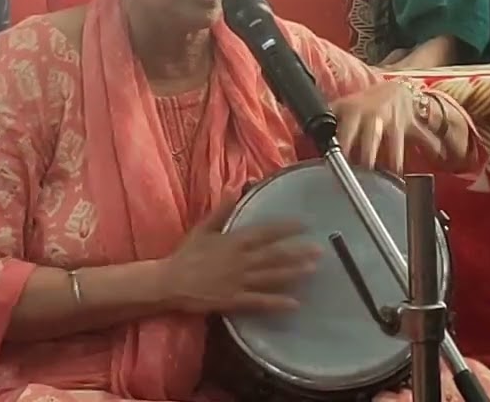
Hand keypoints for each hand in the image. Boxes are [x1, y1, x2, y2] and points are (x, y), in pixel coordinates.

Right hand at [162, 201, 320, 314]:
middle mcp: (241, 260)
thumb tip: (235, 187)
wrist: (170, 282)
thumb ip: (221, 209)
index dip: (286, 228)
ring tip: (313, 270)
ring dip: (294, 273)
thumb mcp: (203, 228)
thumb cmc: (187, 254)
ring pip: (272, 276)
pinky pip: (260, 301)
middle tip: (319, 250)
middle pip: (275, 255)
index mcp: (234, 241)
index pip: (265, 232)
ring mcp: (239, 281)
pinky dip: (278, 302)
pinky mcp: (235, 300)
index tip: (304, 224)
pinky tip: (295, 303)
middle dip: (298, 252)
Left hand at [330, 81, 442, 172]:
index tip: (338, 161)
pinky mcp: (412, 125)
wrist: (394, 88)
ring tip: (393, 174)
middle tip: (366, 169)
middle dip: (369, 153)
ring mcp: (395, 121)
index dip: (343, 145)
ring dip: (395, 158)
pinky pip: (423, 137)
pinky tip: (440, 156)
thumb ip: (327, 120)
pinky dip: (433, 146)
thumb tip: (302, 135)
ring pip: (397, 141)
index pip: (347, 130)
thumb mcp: (343, 106)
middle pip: (372, 136)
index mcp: (356, 112)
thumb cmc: (364, 103)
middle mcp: (375, 117)